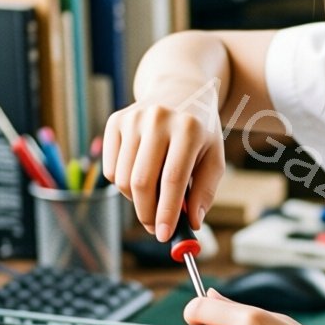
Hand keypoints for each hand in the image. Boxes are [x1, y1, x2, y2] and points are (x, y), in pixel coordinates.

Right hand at [101, 94, 223, 239]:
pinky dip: (123, 183)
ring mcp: (133, 118)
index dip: (166, 211)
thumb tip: (191, 222)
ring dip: (136, 200)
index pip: (172, 179)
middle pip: (141, 181)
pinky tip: (141, 174)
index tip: (164, 235)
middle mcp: (157, 119)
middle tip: (155, 228)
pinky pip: (110, 169)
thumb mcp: (214, 157)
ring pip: (123, 179)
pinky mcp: (115, 121)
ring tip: (153, 196)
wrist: (180, 89)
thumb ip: (205, 191)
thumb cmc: (200, 131)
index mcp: (188, 128)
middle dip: (147, 213)